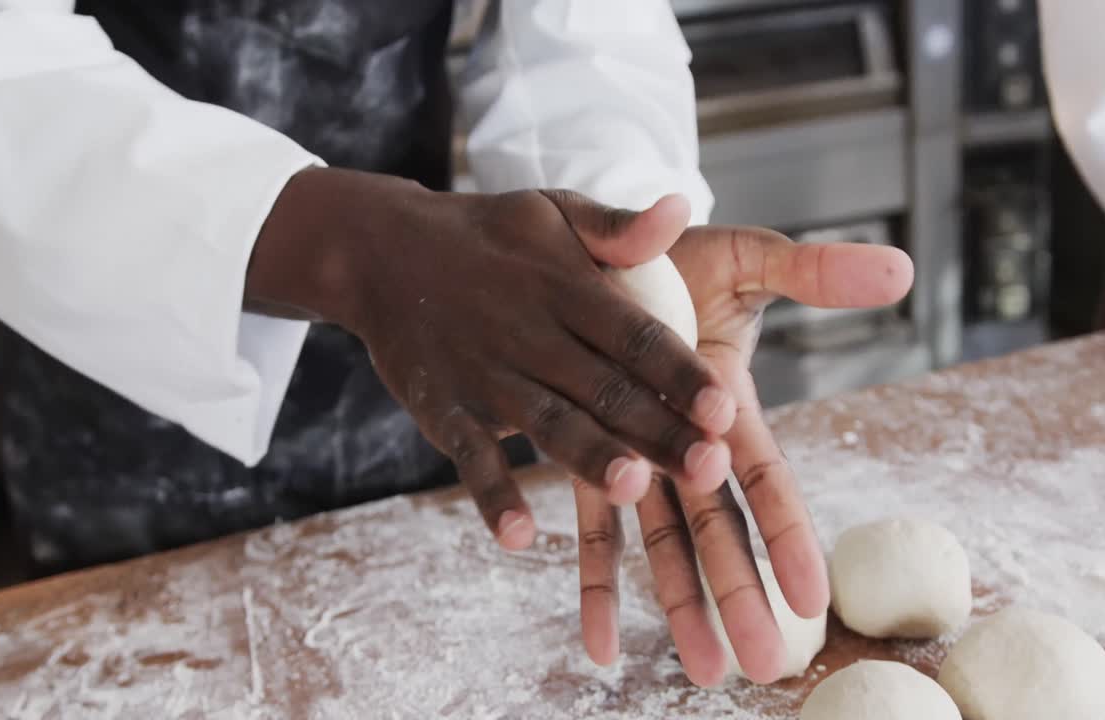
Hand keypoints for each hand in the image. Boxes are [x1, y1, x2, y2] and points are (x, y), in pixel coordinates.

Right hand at [245, 169, 737, 548]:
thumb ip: (617, 227)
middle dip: (658, 431)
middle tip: (710, 470)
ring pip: (547, 423)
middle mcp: (528, 332)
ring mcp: (483, 373)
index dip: (680, 372)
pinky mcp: (441, 406)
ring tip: (631, 487)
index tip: (724, 408)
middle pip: (605, 389)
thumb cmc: (487, 234)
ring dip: (589, 457)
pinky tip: (518, 536)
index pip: (635, 333)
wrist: (379, 250)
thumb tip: (683, 209)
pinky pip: (469, 455)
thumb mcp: (552, 211)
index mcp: (564, 286)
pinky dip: (491, 494)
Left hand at [574, 225, 913, 684]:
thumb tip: (905, 268)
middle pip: (718, 528)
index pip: (764, 478)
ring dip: (681, 605)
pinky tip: (597, 646)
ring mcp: (636, 458)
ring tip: (703, 672)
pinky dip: (594, 582)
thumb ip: (816, 272)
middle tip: (762, 668)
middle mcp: (684, 444)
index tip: (816, 597)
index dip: (790, 534)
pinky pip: (589, 526)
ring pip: (662, 542)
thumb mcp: (750, 258)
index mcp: (725, 404)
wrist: (606, 258)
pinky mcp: (584, 457)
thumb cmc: (683, 258)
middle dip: (741, 594)